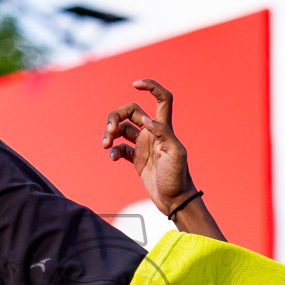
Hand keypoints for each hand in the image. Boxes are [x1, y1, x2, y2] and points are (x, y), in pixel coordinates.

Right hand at [103, 79, 196, 216]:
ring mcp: (144, 146)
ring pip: (122, 129)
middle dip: (116, 116)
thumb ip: (163, 133)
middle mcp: (153, 133)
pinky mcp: (137, 159)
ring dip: (110, 133)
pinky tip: (113, 158)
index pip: (161, 99)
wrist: (175, 200)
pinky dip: (114, 150)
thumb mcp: (175, 154)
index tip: (135, 84)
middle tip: (110, 130)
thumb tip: (146, 120)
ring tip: (106, 145)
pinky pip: (121, 148)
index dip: (151, 87)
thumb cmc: (178, 178)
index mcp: (164, 128)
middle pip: (131, 112)